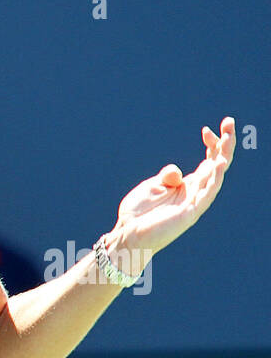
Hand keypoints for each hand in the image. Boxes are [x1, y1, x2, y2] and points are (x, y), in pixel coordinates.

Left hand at [110, 117, 235, 259]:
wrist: (127, 235)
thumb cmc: (138, 214)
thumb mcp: (152, 187)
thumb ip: (167, 177)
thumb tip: (177, 173)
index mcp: (187, 185)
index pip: (208, 160)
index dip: (211, 144)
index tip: (205, 129)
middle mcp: (195, 192)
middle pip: (218, 164)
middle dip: (225, 143)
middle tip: (229, 121)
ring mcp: (194, 202)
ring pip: (216, 177)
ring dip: (223, 157)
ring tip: (227, 139)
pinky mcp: (190, 213)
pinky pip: (206, 194)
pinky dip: (213, 179)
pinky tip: (218, 164)